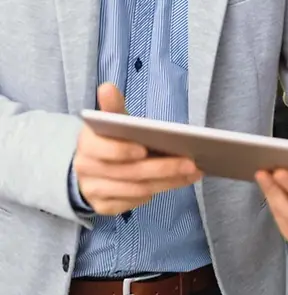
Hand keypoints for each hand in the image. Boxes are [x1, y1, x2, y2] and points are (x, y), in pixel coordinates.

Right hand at [73, 83, 202, 215]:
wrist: (90, 166)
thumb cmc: (110, 138)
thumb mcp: (111, 121)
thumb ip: (112, 107)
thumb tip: (107, 87)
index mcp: (87, 145)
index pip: (103, 151)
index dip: (122, 151)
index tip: (144, 149)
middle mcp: (86, 171)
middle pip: (129, 173)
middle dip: (163, 168)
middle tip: (191, 163)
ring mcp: (93, 191)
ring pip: (136, 190)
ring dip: (168, 182)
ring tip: (193, 172)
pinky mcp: (104, 206)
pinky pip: (134, 203)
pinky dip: (158, 192)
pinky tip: (179, 182)